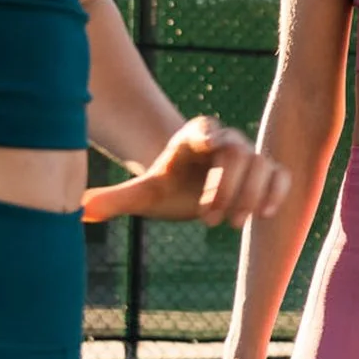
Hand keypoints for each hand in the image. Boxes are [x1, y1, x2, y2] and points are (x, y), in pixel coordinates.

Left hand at [83, 116, 290, 228]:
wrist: (190, 184)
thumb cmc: (166, 185)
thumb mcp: (142, 193)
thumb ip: (115, 199)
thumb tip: (77, 211)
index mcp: (196, 136)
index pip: (210, 135)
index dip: (212, 152)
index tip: (207, 175)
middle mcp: (227, 140)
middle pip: (240, 154)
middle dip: (228, 189)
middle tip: (208, 221)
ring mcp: (250, 154)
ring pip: (264, 165)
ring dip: (252, 196)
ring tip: (234, 224)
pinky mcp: (267, 171)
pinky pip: (280, 175)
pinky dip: (276, 193)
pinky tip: (264, 214)